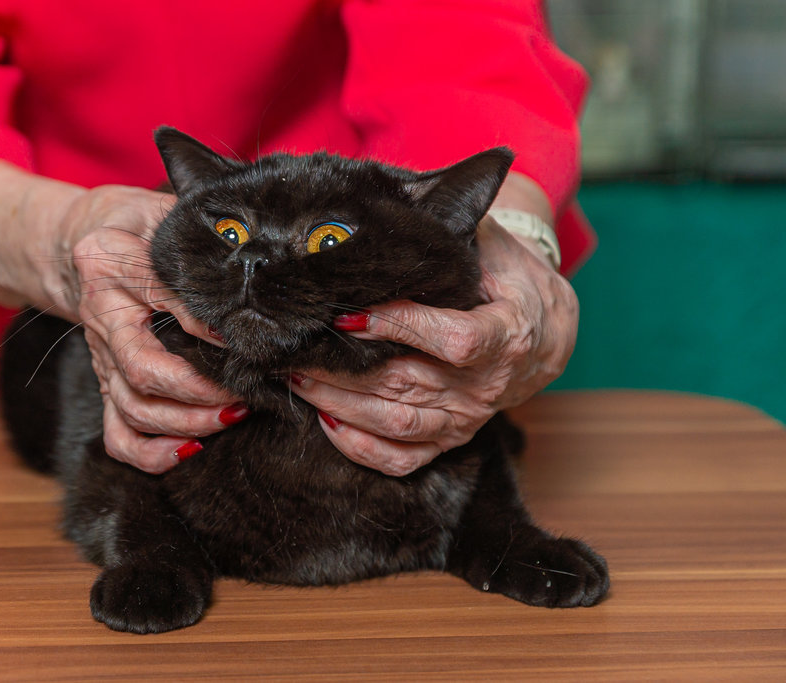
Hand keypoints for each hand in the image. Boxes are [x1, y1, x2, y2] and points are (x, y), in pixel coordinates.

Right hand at [56, 185, 245, 473]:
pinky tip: (192, 449)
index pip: (159, 295)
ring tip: (235, 413)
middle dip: (199, 390)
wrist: (81, 241)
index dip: (204, 322)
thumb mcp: (161, 215)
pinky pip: (118, 436)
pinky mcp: (106, 385)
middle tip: (247, 389)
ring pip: (134, 410)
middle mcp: (100, 318)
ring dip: (188, 422)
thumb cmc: (135, 224)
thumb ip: (194, 245)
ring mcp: (101, 359)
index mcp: (109, 265)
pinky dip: (153, 454)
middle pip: (142, 371)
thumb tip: (242, 288)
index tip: (244, 338)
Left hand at [289, 216, 578, 475]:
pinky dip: (360, 447)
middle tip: (296, 346)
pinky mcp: (449, 438)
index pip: (455, 340)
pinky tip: (326, 421)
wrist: (541, 330)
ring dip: (340, 402)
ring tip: (297, 377)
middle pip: (406, 383)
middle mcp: (486, 386)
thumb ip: (449, 234)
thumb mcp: (493, 245)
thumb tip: (389, 211)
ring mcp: (466, 418)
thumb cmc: (507, 277)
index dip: (402, 328)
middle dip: (342, 367)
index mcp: (506, 334)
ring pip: (396, 422)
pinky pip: (403, 459)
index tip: (349, 314)